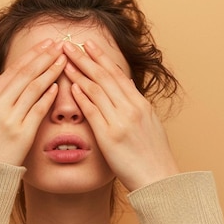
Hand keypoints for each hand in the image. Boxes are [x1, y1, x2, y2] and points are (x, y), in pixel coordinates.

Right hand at [0, 39, 64, 165]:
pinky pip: (37, 110)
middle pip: (25, 75)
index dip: (31, 55)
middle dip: (44, 57)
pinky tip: (57, 86)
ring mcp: (10, 119)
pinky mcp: (22, 134)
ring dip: (50, 72)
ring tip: (63, 60)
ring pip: (33, 89)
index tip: (44, 45)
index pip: (13, 71)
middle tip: (59, 44)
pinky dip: (48, 97)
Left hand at [62, 40, 179, 190]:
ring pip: (97, 90)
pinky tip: (72, 86)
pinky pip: (93, 112)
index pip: (118, 74)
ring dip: (79, 73)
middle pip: (105, 77)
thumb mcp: (150, 125)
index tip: (89, 44)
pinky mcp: (110, 137)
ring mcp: (121, 121)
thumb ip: (136, 107)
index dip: (101, 58)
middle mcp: (132, 108)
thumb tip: (127, 90)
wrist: (159, 179)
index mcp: (141, 104)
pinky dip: (82, 97)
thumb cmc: (153, 156)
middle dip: (86, 58)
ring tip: (64, 60)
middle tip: (70, 44)